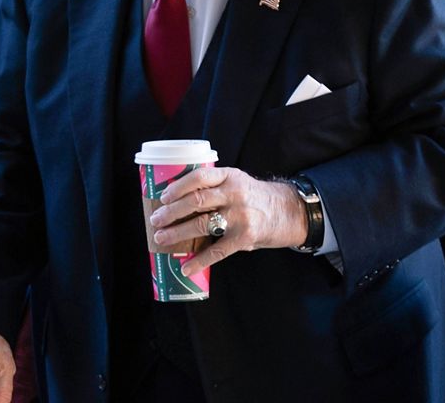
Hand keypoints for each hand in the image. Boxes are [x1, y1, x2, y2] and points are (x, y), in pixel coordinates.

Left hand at [148, 167, 306, 276]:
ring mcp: (240, 216)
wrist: (289, 212)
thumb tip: (178, 201)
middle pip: (196, 201)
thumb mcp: (237, 182)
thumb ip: (214, 187)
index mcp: (230, 176)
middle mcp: (235, 194)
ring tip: (161, 238)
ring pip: (201, 225)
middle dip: (171, 212)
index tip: (163, 197)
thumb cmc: (255, 197)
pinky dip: (199, 260)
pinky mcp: (244, 237)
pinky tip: (186, 267)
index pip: (199, 177)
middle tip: (155, 220)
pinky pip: (217, 251)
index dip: (178, 187)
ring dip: (177, 233)